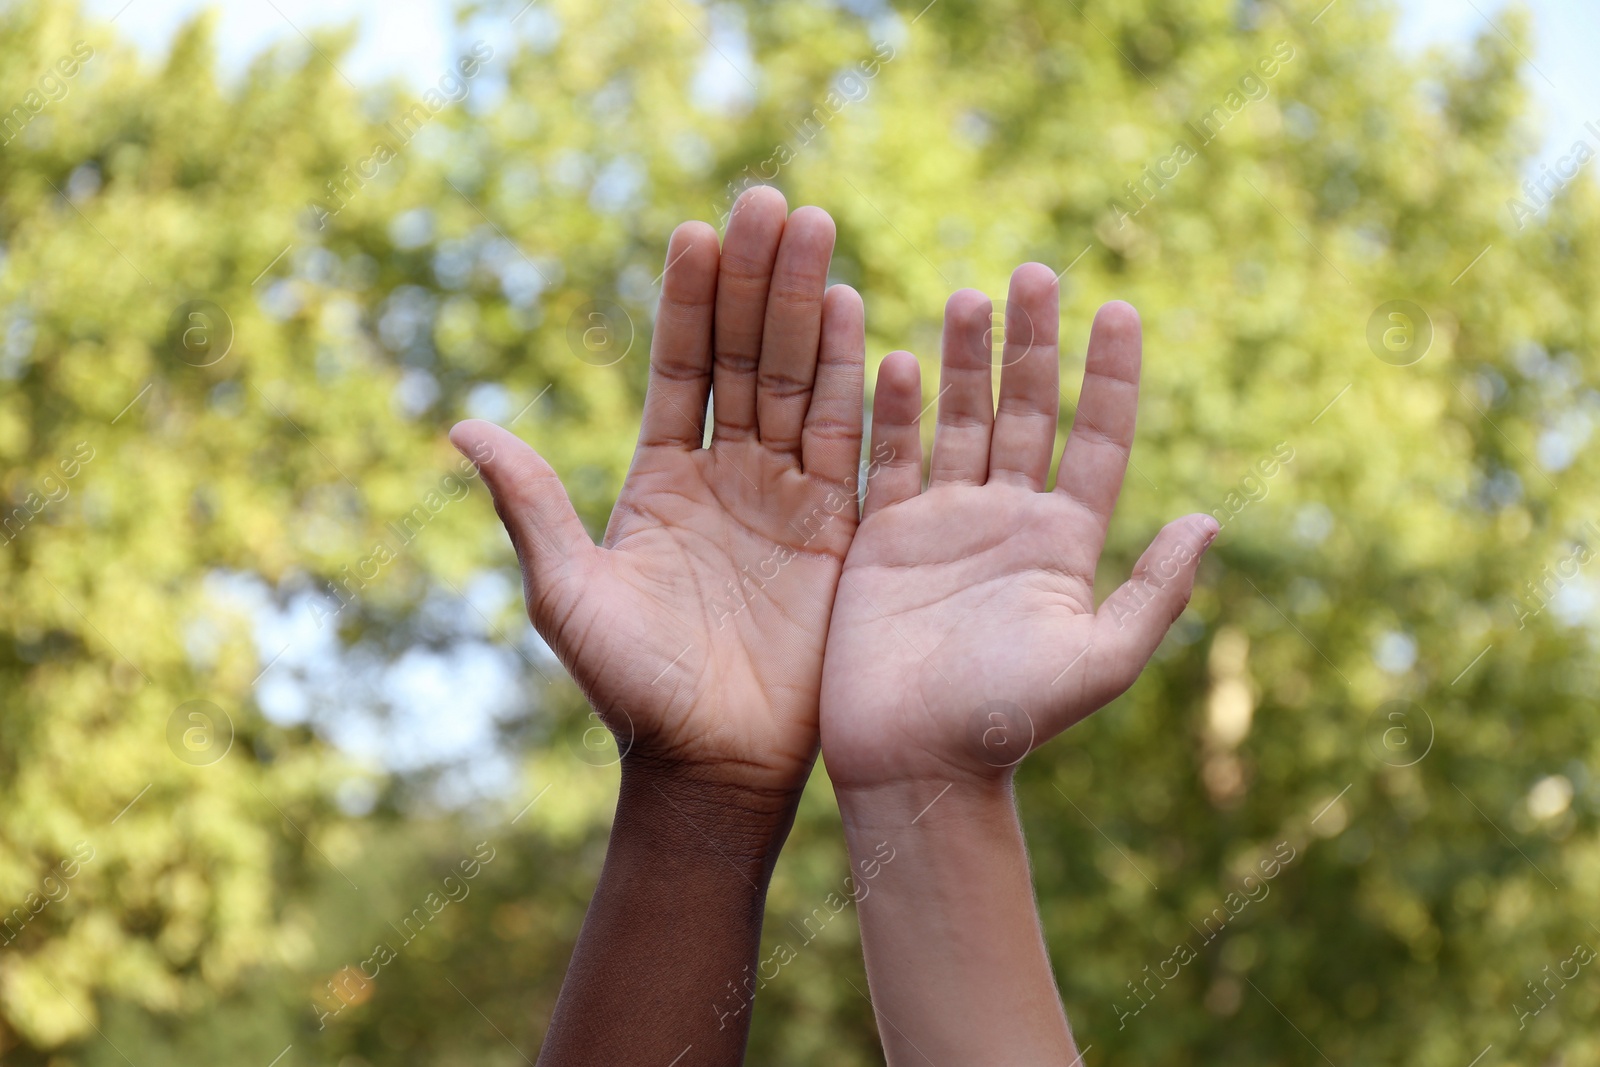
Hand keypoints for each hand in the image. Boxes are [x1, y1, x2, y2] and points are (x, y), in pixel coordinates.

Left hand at [453, 186, 864, 804]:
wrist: (713, 764)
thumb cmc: (632, 688)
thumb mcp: (567, 593)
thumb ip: (529, 506)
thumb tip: (461, 427)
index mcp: (660, 478)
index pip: (680, 368)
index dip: (689, 302)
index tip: (697, 232)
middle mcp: (725, 473)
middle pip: (746, 356)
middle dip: (757, 279)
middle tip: (770, 200)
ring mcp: (786, 496)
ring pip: (798, 383)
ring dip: (806, 308)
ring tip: (814, 227)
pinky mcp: (838, 530)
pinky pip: (848, 444)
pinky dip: (852, 383)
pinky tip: (854, 316)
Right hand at [820, 265, 1216, 790]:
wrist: (915, 764)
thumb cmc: (1009, 723)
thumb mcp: (1100, 661)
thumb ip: (1154, 590)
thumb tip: (1210, 519)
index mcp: (1064, 542)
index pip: (1098, 440)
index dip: (1111, 377)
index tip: (1121, 309)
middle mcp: (1006, 520)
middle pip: (1026, 411)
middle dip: (1033, 343)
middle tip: (1036, 272)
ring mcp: (942, 523)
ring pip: (959, 420)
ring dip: (966, 360)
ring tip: (970, 295)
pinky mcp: (882, 537)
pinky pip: (889, 458)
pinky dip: (893, 409)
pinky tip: (898, 358)